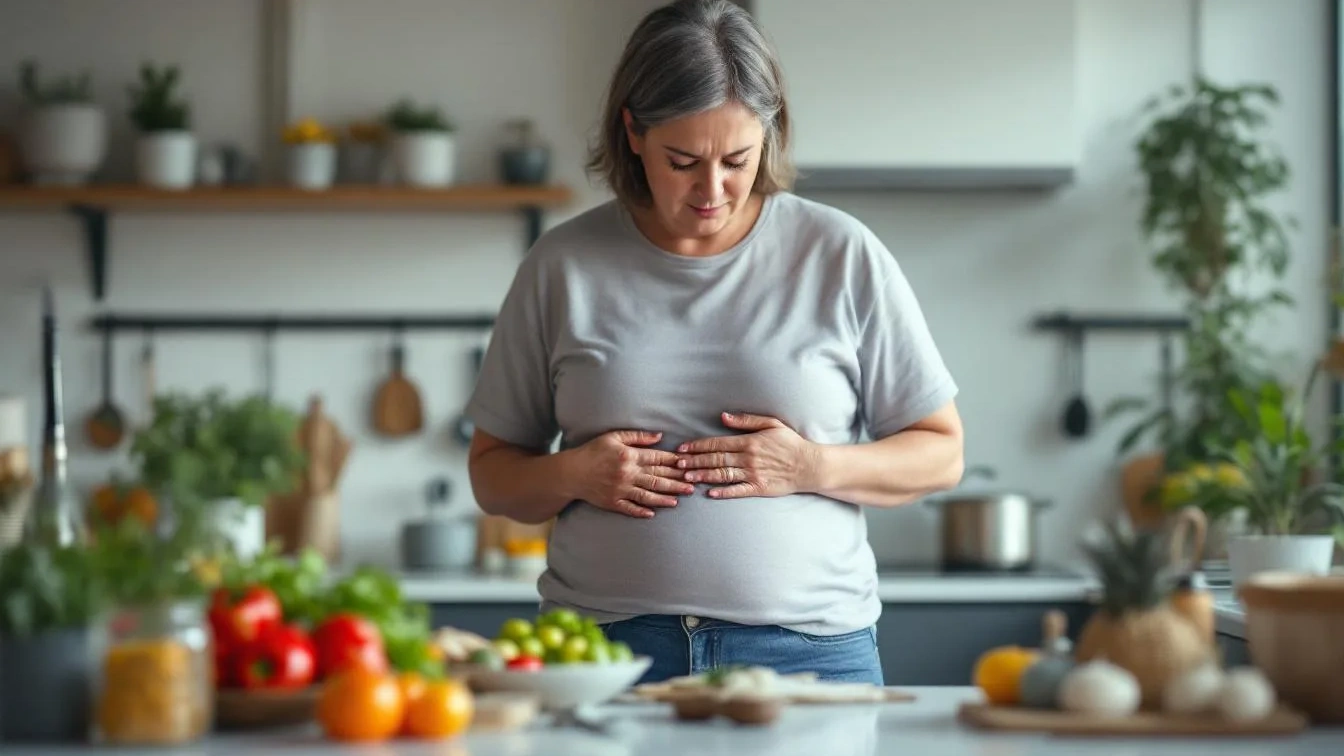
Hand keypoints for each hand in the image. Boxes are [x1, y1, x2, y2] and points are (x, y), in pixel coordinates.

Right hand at [567, 430, 692, 517]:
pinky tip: (654, 513)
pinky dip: (642, 511)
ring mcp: (620, 490)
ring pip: (648, 495)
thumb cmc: (592, 451)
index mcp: (629, 456)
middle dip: (676, 481)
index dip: (674, 461)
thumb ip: (637, 436)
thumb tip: (660, 437)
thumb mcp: (613, 437)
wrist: (571, 473)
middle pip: (657, 477)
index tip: (688, 463)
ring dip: (665, 498)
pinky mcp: (613, 503)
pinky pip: (630, 509)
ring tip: (679, 499)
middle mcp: (627, 474)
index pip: (657, 459)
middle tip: (692, 484)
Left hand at [676, 412, 819, 498]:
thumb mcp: (771, 424)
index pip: (717, 443)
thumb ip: (746, 420)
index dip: (698, 446)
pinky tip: (710, 493)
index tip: (683, 448)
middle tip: (677, 464)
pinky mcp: (759, 488)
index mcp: (749, 441)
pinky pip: (738, 491)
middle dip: (695, 461)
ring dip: (703, 476)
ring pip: (723, 475)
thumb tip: (723, 417)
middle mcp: (748, 458)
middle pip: (716, 459)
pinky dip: (723, 492)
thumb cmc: (790, 443)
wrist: (809, 465)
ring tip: (687, 477)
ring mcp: (753, 474)